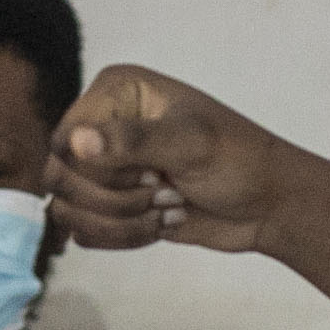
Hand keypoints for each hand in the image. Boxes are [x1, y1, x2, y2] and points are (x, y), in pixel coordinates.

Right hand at [47, 64, 287, 252]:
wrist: (267, 205)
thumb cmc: (238, 160)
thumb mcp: (191, 143)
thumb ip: (132, 141)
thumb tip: (74, 143)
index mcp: (117, 92)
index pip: (66, 140)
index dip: (100, 169)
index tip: (150, 171)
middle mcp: (103, 125)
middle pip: (62, 178)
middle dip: (115, 198)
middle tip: (162, 189)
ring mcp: (107, 168)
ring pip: (70, 210)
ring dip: (122, 221)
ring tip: (167, 206)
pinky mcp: (113, 205)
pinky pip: (86, 232)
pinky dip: (125, 237)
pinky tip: (164, 222)